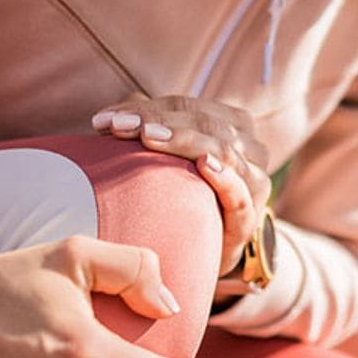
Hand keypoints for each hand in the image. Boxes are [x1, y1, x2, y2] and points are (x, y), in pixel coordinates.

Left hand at [91, 94, 270, 275]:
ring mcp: (253, 185)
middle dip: (159, 120)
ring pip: (225, 150)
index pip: (189, 107)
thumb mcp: (168, 159)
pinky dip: (225, 177)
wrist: (206, 250)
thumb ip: (148, 131)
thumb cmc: (185, 198)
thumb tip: (107, 117)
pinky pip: (241, 196)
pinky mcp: (247, 221)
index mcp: (234, 125)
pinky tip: (203, 164)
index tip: (104, 119)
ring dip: (184, 140)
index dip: (148, 107)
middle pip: (206, 123)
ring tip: (147, 136)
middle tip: (118, 126)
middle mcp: (251, 149)